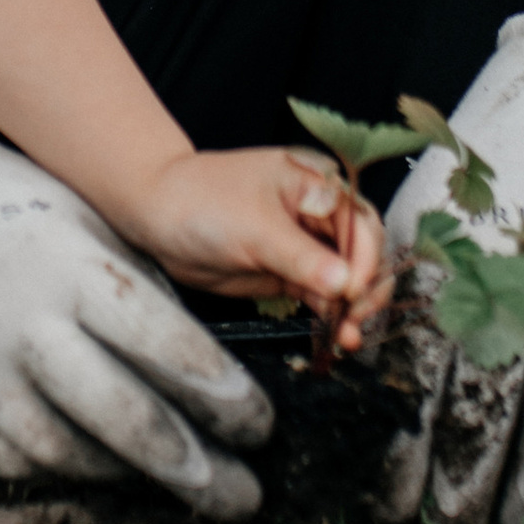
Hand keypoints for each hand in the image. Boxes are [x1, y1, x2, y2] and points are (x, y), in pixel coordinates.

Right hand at [0, 76, 276, 518]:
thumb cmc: (15, 218)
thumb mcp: (84, 228)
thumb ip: (138, 295)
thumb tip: (211, 373)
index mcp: (68, 270)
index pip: (160, 342)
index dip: (218, 392)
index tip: (261, 423)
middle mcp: (23, 328)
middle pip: (125, 418)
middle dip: (195, 466)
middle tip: (244, 493)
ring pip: (77, 454)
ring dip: (139, 475)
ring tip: (191, 482)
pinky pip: (27, 462)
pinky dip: (75, 468)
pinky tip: (114, 469)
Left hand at [127, 147, 391, 352]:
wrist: (157, 216)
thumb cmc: (202, 201)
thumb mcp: (255, 228)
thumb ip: (301, 258)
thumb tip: (345, 284)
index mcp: (317, 184)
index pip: (360, 222)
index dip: (364, 258)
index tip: (353, 291)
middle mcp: (318, 212)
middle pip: (362, 252)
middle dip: (365, 288)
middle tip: (357, 319)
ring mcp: (305, 244)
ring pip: (345, 279)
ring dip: (351, 309)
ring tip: (349, 339)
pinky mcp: (289, 272)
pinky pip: (322, 295)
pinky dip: (331, 315)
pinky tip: (337, 335)